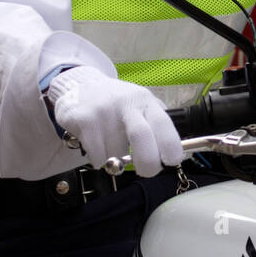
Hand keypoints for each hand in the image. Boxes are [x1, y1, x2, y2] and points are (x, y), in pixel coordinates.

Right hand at [46, 66, 183, 176]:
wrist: (79, 85)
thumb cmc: (116, 103)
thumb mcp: (140, 103)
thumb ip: (156, 123)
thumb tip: (176, 152)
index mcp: (145, 101)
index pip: (163, 124)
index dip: (171, 147)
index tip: (171, 161)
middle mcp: (125, 103)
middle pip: (142, 138)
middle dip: (147, 163)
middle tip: (146, 171)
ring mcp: (103, 111)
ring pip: (116, 153)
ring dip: (115, 159)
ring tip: (110, 144)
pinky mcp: (84, 119)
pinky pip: (97, 155)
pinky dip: (98, 159)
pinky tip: (95, 145)